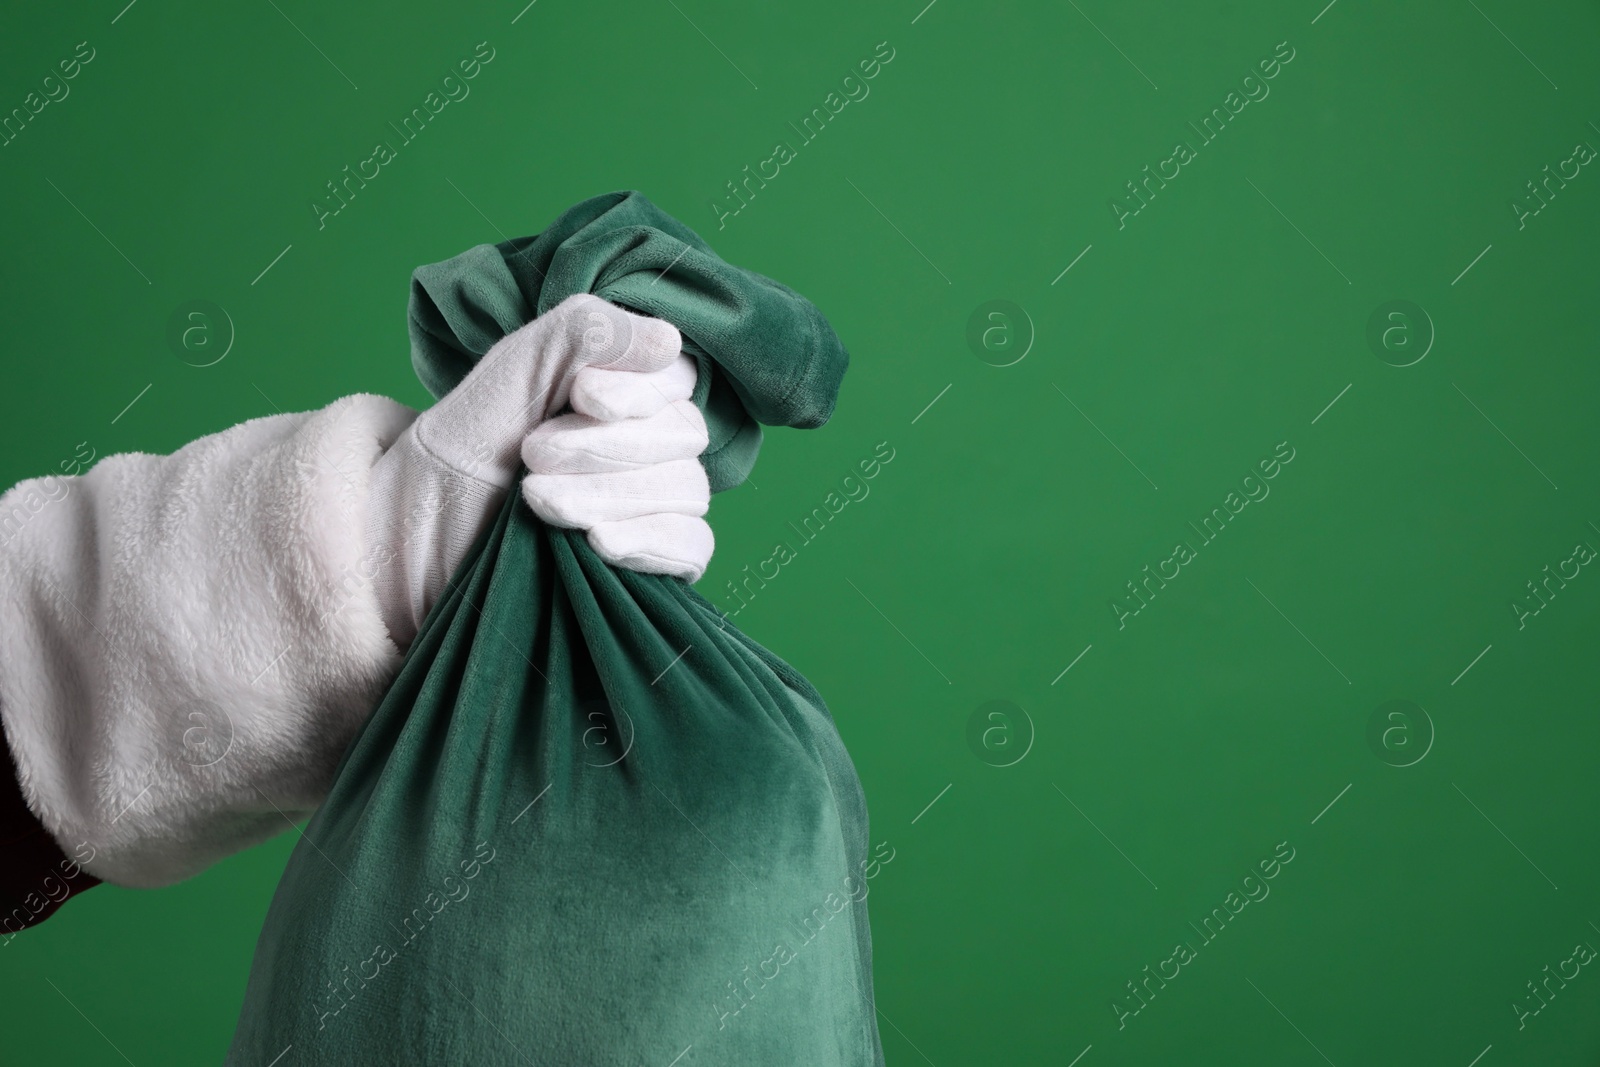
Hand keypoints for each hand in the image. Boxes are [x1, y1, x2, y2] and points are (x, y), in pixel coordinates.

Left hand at [365, 294, 687, 646]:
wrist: (412, 543)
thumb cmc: (460, 454)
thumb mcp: (510, 374)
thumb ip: (582, 334)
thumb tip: (667, 341)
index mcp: (623, 391)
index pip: (677, 377)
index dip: (639, 388)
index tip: (580, 396)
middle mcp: (650, 446)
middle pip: (683, 435)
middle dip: (606, 446)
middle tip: (532, 454)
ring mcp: (656, 505)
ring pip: (686, 490)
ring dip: (611, 493)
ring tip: (536, 501)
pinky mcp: (653, 562)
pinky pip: (693, 547)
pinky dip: (652, 541)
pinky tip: (599, 543)